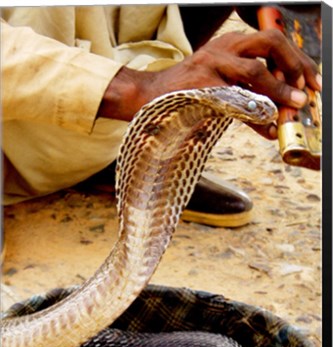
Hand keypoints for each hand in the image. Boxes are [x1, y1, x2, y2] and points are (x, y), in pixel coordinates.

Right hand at [99, 29, 320, 138]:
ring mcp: (211, 65)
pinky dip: (255, 116)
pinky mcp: (201, 86)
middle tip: (306, 92)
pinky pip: (235, 100)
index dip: (297, 59)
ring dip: (278, 91)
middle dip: (294, 66)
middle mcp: (223, 48)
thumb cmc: (188, 90)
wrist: (150, 95)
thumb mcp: (220, 81)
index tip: (312, 80)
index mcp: (230, 44)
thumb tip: (278, 113)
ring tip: (292, 109)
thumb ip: (248, 90)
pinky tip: (266, 129)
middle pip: (269, 43)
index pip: (272, 40)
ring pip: (254, 70)